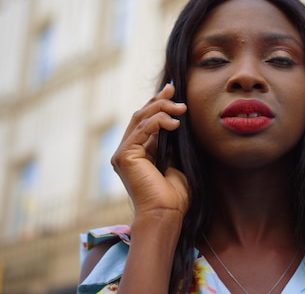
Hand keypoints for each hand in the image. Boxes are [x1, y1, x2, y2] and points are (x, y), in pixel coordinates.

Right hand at [111, 83, 189, 218]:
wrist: (167, 213)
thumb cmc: (175, 195)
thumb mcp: (176, 161)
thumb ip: (172, 143)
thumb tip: (178, 120)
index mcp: (138, 152)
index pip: (146, 121)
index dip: (158, 103)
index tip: (173, 90)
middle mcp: (127, 151)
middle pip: (141, 116)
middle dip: (159, 100)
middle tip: (174, 89)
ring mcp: (123, 154)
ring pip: (140, 119)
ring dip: (162, 108)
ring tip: (181, 109)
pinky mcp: (124, 156)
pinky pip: (142, 130)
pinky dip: (158, 122)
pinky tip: (174, 123)